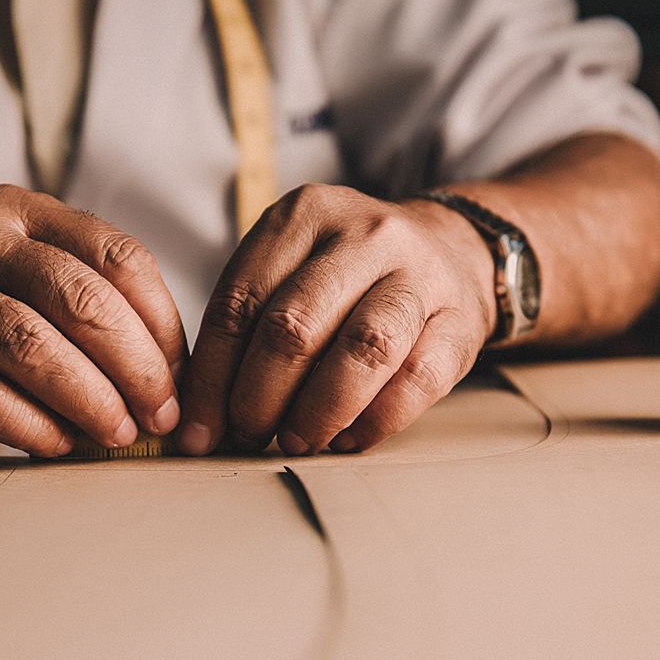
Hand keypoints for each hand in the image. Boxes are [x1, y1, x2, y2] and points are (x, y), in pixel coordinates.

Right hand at [0, 184, 185, 455]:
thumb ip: (78, 297)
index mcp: (20, 211)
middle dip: (136, 367)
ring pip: (31, 347)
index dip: (161, 323)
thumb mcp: (10, 268)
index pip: (118, 257)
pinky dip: (30, 427)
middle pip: (82, 301)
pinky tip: (57, 444)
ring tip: (117, 434)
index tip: (181, 376)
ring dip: (89, 400)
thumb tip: (168, 375)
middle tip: (161, 415)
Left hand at [178, 184, 496, 455]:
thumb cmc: (350, 277)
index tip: (198, 429)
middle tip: (246, 437)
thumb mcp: (292, 270)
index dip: (212, 375)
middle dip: (259, 397)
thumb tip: (200, 417)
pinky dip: (375, 420)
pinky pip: (416, 380)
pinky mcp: (461, 320)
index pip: (241, 300)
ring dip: (318, 411)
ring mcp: (419, 274)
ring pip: (362, 350)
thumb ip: (248, 326)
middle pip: (295, 325)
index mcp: (305, 215)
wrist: (452, 251)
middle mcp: (365, 234)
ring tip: (295, 443)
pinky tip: (348, 440)